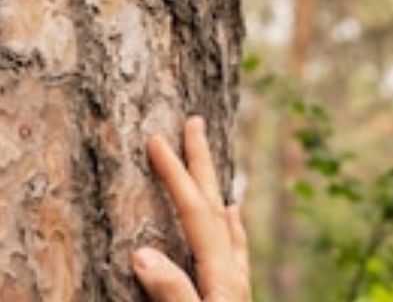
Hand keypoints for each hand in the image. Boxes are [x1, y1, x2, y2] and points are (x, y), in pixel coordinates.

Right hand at [133, 116, 252, 301]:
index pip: (195, 211)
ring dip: (212, 187)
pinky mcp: (236, 296)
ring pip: (225, 222)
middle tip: (195, 122)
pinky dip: (230, 225)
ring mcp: (237, 283)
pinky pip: (234, 247)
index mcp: (221, 273)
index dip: (175, 174)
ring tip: (208, 161)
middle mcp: (233, 271)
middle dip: (202, 162)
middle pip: (215, 205)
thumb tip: (140, 253)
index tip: (157, 140)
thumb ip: (171, 289)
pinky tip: (233, 214)